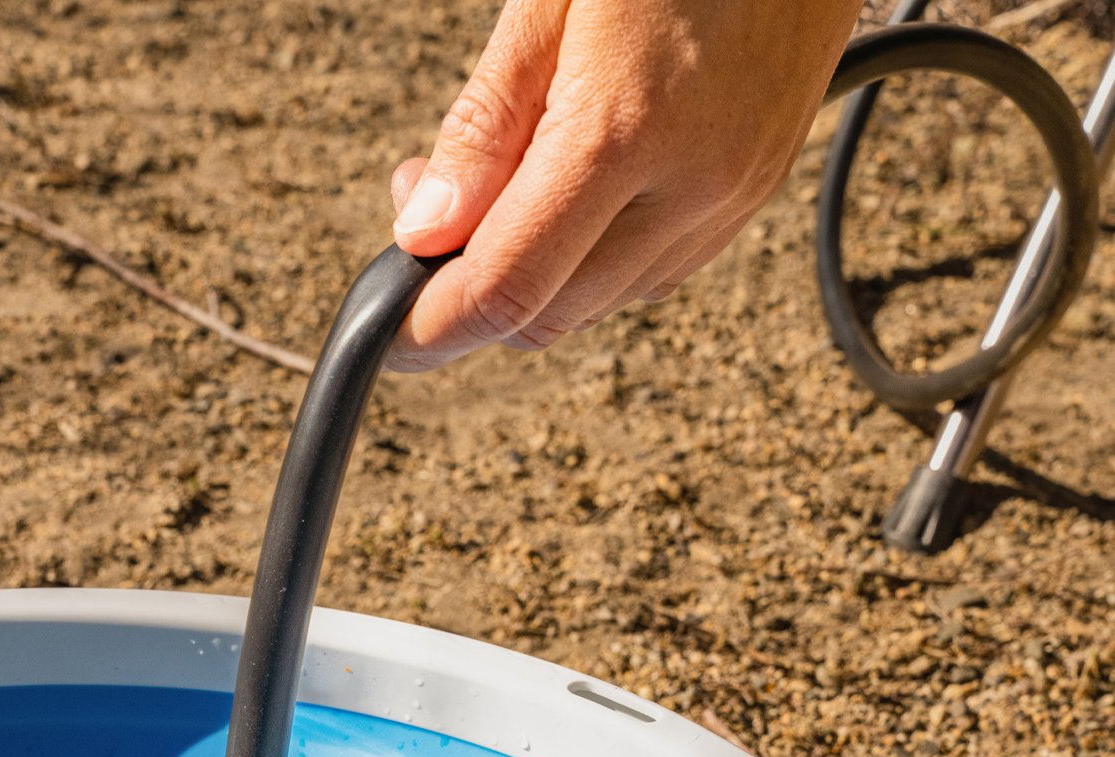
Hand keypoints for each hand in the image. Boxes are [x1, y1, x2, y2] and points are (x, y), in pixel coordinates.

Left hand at [385, 0, 862, 370]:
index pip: (508, 288)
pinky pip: (651, 274)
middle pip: (551, 318)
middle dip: (476, 299)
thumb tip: (426, 229)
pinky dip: (593, 260)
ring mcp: (732, 197)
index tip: (394, 333)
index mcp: (625, 128)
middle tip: (437, 221)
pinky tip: (577, 191)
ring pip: (600, 306)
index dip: (433, 330)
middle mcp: (690, 184)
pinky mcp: (754, 194)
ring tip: (510, 183)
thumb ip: (483, 127)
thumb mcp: (550, 0)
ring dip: (536, 280)